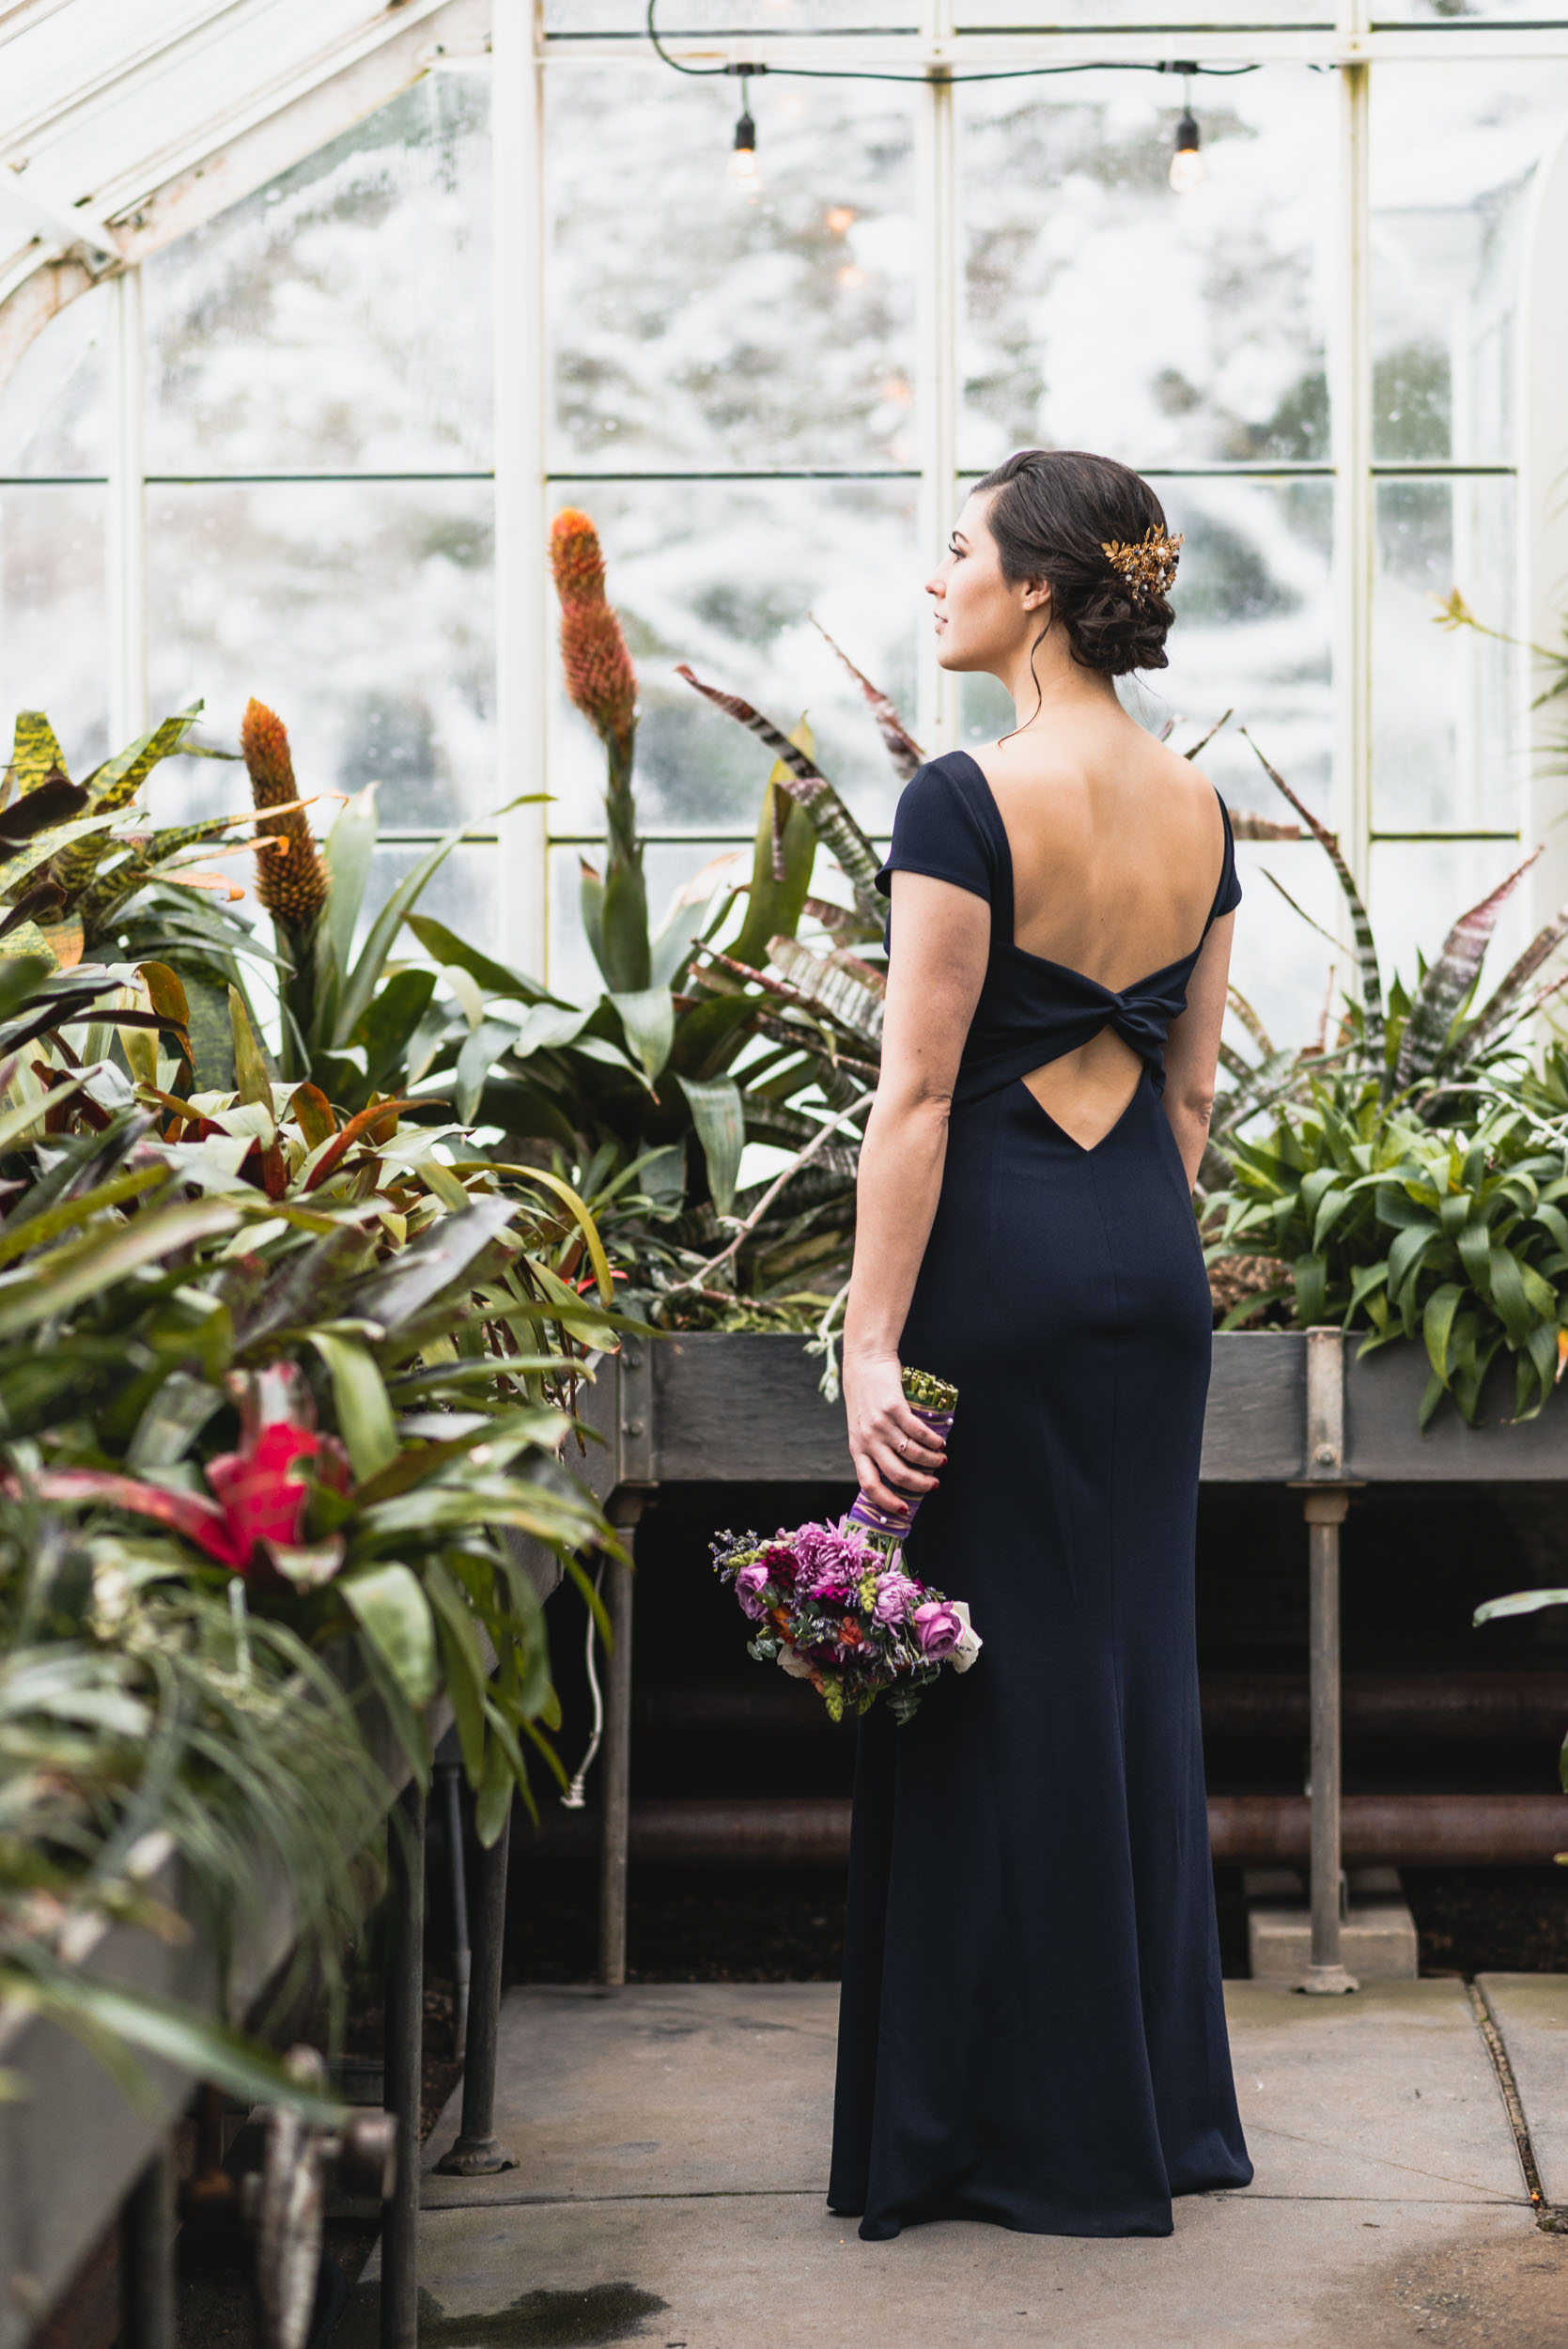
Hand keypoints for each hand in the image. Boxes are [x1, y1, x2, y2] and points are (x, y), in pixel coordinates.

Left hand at [844, 1351, 946, 1519]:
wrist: (865, 1361)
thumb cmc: (865, 1395)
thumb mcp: (860, 1426)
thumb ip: (872, 1446)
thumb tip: (896, 1471)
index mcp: (857, 1448)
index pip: (869, 1484)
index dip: (887, 1501)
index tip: (904, 1509)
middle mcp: (868, 1439)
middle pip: (896, 1474)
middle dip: (919, 1484)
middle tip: (933, 1484)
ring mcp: (881, 1424)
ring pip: (912, 1454)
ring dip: (931, 1461)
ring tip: (941, 1459)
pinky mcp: (895, 1408)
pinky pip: (919, 1432)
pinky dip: (933, 1442)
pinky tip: (940, 1443)